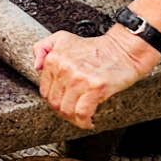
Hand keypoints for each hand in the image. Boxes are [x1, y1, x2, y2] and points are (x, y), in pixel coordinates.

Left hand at [33, 29, 160, 128]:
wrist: (123, 49)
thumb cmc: (96, 47)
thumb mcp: (63, 38)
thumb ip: (43, 48)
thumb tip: (36, 66)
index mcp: (54, 59)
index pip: (45, 91)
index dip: (54, 100)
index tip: (63, 103)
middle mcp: (63, 69)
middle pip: (55, 103)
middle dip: (63, 112)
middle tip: (72, 113)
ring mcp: (78, 79)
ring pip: (67, 110)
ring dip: (73, 119)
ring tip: (80, 118)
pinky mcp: (94, 88)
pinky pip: (82, 113)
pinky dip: (84, 122)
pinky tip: (89, 122)